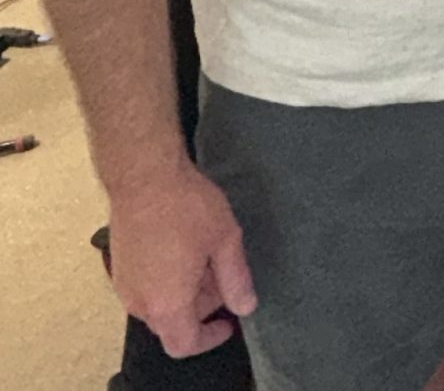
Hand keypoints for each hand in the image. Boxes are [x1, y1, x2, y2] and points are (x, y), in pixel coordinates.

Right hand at [108, 164, 256, 356]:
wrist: (144, 177)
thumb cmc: (188, 208)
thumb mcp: (224, 241)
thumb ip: (236, 279)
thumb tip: (246, 307)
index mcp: (167, 304)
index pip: (184, 344)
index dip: (209, 339)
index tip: (229, 322)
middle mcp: (139, 302)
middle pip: (173, 324)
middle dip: (202, 308)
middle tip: (223, 274)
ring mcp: (124, 285)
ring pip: (159, 305)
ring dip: (185, 293)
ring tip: (207, 256)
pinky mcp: (119, 267)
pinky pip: (146, 288)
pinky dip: (168, 282)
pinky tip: (185, 249)